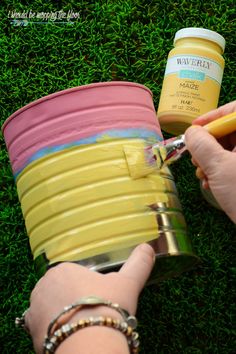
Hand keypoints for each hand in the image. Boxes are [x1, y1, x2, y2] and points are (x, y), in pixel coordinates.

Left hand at [25, 243, 154, 352]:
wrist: (90, 345)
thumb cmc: (108, 308)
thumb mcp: (128, 283)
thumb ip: (138, 263)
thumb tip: (148, 247)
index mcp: (65, 269)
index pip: (73, 275)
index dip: (87, 289)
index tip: (97, 300)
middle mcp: (45, 283)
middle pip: (60, 290)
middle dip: (72, 300)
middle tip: (90, 314)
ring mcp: (35, 306)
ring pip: (49, 306)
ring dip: (60, 313)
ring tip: (79, 326)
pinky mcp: (31, 328)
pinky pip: (39, 325)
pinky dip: (49, 329)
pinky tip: (66, 333)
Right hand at [185, 101, 235, 222]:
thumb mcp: (218, 167)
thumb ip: (201, 144)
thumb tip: (191, 132)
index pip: (235, 111)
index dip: (214, 116)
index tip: (195, 128)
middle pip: (231, 131)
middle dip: (209, 143)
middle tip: (196, 158)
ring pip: (230, 148)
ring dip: (211, 160)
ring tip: (202, 175)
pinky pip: (234, 162)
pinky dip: (219, 170)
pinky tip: (210, 183)